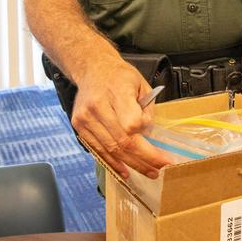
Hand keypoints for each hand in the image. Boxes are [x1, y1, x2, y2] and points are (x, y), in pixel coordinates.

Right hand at [70, 56, 173, 179]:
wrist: (92, 68)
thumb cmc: (118, 75)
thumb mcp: (142, 84)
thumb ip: (147, 109)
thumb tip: (150, 134)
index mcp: (116, 91)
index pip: (132, 124)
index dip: (147, 141)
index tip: (162, 150)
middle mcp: (97, 106)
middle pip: (122, 141)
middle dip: (144, 159)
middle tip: (160, 168)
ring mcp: (86, 118)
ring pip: (111, 149)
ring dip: (131, 164)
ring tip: (148, 172)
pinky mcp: (79, 127)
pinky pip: (98, 150)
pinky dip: (113, 163)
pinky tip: (125, 171)